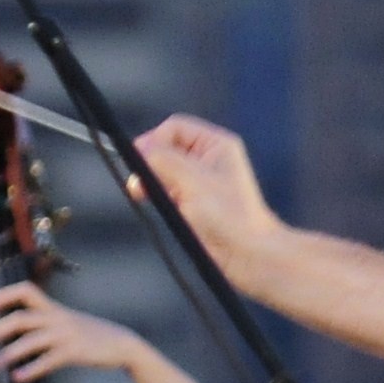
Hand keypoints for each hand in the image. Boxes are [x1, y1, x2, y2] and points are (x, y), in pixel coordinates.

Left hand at [0, 282, 154, 382]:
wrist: (122, 344)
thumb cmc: (89, 335)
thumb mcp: (66, 322)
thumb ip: (42, 323)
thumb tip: (11, 334)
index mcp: (53, 308)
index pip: (26, 291)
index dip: (5, 295)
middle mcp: (57, 317)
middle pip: (21, 318)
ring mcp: (66, 334)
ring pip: (31, 341)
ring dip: (8, 353)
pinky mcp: (75, 351)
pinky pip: (48, 360)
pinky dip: (31, 369)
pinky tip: (18, 378)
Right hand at [129, 116, 283, 266]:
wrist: (246, 254)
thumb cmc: (229, 215)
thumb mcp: (191, 178)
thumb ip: (162, 159)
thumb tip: (138, 150)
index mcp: (216, 144)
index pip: (174, 128)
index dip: (153, 140)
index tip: (139, 160)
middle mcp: (208, 159)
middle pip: (166, 148)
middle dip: (150, 162)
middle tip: (138, 182)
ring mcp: (200, 182)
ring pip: (163, 171)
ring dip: (152, 181)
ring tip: (143, 194)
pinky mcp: (193, 203)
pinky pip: (167, 191)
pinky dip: (158, 196)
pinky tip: (160, 206)